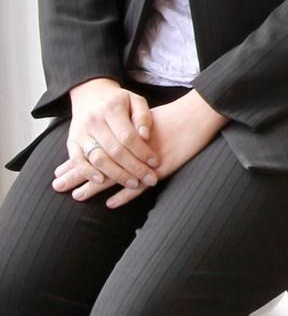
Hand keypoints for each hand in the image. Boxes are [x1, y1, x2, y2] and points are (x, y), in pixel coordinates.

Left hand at [57, 88, 228, 206]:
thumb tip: (115, 139)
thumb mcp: (149, 119)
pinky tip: (110, 203)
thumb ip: (131, 131)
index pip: (96, 147)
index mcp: (126, 132)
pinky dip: (124, 195)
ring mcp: (145, 158)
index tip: (60, 168)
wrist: (201, 112)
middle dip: (76, 174)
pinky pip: (139, 185)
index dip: (78, 159)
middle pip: (98, 161)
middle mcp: (131, 145)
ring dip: (94, 186)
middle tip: (57, 185)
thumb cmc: (178, 115)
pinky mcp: (161, 167)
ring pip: (114, 174)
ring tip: (77, 196)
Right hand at [60, 78, 157, 196]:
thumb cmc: (119, 100)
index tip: (155, 163)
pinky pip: (77, 160)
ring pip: (97, 158)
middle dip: (133, 168)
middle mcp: (94, 121)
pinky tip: (101, 181)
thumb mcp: (136, 100)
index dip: (142, 152)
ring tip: (132, 183)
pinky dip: (88, 172)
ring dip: (115, 174)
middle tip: (149, 179)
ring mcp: (80, 133)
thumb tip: (145, 136)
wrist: (89, 94)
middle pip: (114, 151)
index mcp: (112, 109)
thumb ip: (143, 116)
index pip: (128, 136)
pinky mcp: (71, 142)